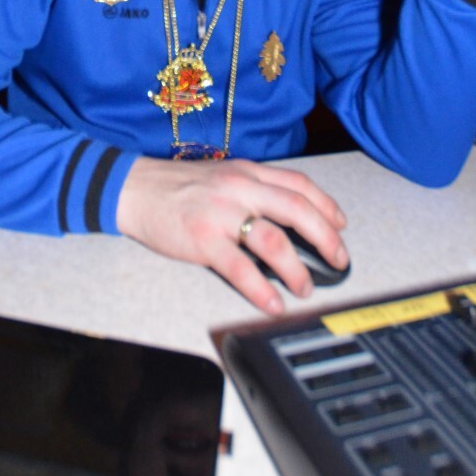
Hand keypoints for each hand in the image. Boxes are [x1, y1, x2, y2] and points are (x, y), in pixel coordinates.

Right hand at [115, 156, 348, 314]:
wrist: (136, 188)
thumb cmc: (178, 186)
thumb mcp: (223, 175)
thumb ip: (254, 189)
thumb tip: (287, 218)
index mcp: (247, 172)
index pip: (298, 184)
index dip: (326, 205)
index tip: (340, 225)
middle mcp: (240, 188)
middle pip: (296, 210)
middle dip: (325, 238)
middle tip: (338, 261)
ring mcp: (221, 213)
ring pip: (273, 240)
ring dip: (296, 268)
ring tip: (305, 287)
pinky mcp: (203, 239)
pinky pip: (240, 268)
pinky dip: (261, 289)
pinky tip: (272, 302)